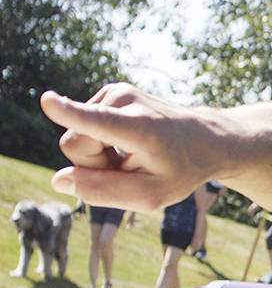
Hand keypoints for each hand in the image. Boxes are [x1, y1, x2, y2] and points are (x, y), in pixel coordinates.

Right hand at [40, 84, 219, 211]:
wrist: (206, 139)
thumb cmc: (180, 170)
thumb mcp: (151, 195)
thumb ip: (105, 192)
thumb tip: (59, 180)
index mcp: (139, 128)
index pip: (98, 121)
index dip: (70, 113)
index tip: (49, 102)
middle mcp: (124, 101)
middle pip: (74, 145)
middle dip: (94, 165)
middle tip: (131, 168)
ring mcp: (115, 92)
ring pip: (76, 137)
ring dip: (101, 155)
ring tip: (135, 155)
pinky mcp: (110, 92)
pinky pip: (84, 128)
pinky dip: (103, 142)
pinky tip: (130, 145)